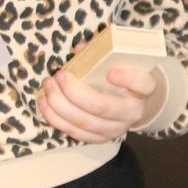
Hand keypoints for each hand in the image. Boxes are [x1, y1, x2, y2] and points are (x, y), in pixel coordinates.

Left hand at [37, 62, 159, 141]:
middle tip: (59, 75)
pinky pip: (74, 132)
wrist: (131, 105)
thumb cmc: (122, 78)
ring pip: (83, 121)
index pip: (142, 84)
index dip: (128, 78)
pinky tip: (45, 102)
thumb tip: (80, 48)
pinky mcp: (99, 139)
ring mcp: (115, 129)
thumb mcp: (120, 63)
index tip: (111, 71)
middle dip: (73, 91)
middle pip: (101, 106)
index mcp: (143, 90)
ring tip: (48, 85)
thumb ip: (103, 53)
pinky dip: (55, 117)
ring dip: (59, 103)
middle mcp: (131, 113)